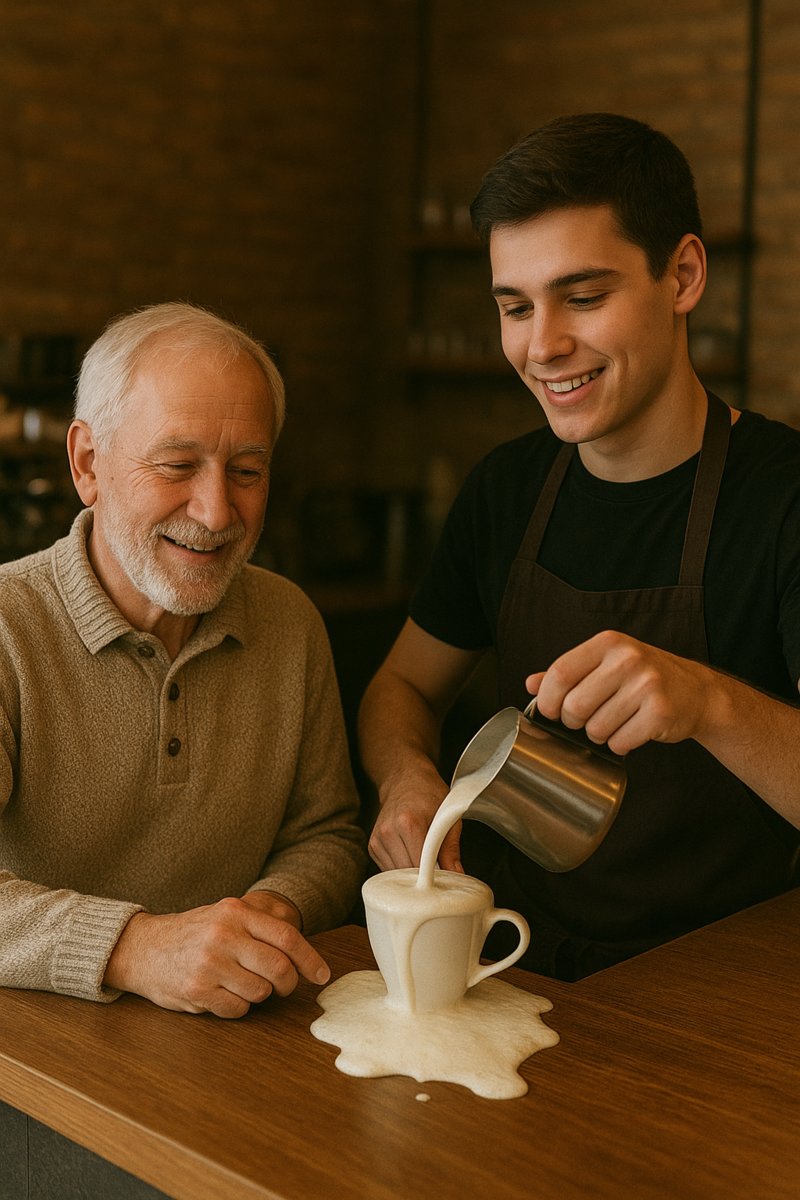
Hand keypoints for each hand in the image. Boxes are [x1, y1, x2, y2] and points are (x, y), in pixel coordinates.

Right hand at [104, 896, 330, 1018]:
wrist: (143, 948)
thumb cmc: (193, 933)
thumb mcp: (224, 915)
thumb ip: (259, 924)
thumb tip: (302, 950)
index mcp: (235, 912)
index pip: (286, 936)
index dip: (310, 959)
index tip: (322, 975)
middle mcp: (224, 936)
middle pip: (279, 968)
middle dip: (289, 984)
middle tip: (285, 987)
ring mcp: (209, 964)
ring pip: (261, 992)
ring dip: (260, 994)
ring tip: (241, 983)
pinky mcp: (197, 991)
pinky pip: (238, 1009)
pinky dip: (238, 1006)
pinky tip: (223, 994)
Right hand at [369, 776, 460, 871]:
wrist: (404, 779)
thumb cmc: (429, 795)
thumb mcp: (448, 817)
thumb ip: (451, 849)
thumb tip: (457, 875)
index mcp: (408, 823)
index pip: (420, 866)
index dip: (434, 877)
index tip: (444, 879)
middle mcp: (389, 832)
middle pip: (407, 873)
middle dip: (423, 878)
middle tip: (438, 872)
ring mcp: (378, 839)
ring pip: (396, 874)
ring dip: (411, 875)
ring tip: (423, 862)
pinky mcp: (372, 845)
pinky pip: (388, 869)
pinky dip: (401, 869)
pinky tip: (410, 856)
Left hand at [527, 630, 712, 755]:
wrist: (697, 691)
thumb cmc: (643, 677)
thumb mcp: (605, 664)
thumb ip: (568, 672)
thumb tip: (530, 683)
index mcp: (608, 643)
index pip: (560, 672)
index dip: (547, 699)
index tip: (550, 710)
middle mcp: (628, 659)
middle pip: (575, 705)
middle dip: (573, 721)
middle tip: (586, 719)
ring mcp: (647, 685)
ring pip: (596, 729)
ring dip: (599, 735)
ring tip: (614, 722)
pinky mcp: (660, 713)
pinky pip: (620, 743)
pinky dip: (620, 745)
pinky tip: (632, 731)